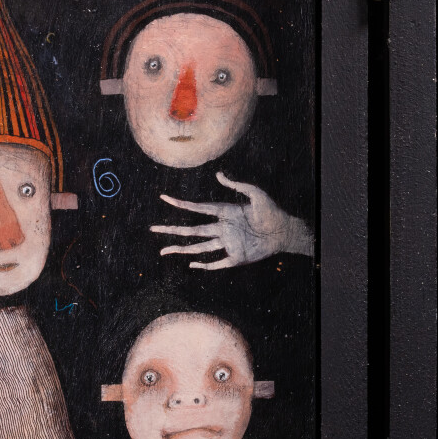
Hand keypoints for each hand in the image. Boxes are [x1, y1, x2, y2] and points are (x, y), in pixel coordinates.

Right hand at [151, 172, 312, 269]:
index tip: (164, 197)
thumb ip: (236, 184)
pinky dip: (205, 264)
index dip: (181, 203)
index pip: (198, 208)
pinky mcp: (236, 257)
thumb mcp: (255, 193)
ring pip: (199, 247)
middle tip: (153, 228)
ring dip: (181, 249)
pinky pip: (217, 262)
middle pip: (192, 230)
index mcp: (225, 212)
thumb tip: (217, 174)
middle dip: (172, 229)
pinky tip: (192, 264)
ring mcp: (228, 244)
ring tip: (163, 250)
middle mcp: (223, 228)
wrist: (285, 231)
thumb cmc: (271, 211)